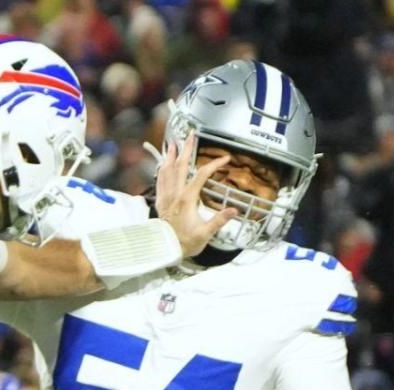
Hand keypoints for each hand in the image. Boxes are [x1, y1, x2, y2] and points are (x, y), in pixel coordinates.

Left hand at [153, 132, 238, 257]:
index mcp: (187, 199)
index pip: (202, 175)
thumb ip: (219, 220)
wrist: (165, 249)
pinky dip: (161, 169)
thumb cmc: (185, 242)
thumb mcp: (206, 233)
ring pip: (167, 170)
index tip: (225, 158)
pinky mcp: (160, 201)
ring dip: (170, 155)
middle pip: (181, 165)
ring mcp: (166, 196)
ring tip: (172, 143)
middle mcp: (175, 194)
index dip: (214, 164)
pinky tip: (162, 164)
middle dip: (186, 149)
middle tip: (190, 135)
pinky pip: (159, 180)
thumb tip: (234, 211)